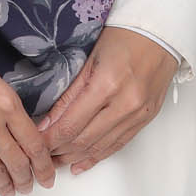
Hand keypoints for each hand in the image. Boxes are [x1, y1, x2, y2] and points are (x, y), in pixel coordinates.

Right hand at [0, 51, 56, 195]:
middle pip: (18, 164)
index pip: (34, 145)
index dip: (44, 166)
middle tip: (29, 185)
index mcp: (7, 104)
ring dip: (6, 185)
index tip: (47, 175)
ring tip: (10, 189)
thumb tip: (23, 137)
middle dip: (26, 180)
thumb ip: (10, 111)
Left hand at [36, 26, 178, 175]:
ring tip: (56, 161)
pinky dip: (98, 156)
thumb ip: (70, 93)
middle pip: (84, 139)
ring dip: (76, 157)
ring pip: (101, 147)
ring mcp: (138, 114)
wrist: (160, 32)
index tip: (35, 144)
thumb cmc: (124, 35)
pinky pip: (119, 144)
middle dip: (59, 151)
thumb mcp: (90, 59)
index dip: (50, 139)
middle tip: (41, 155)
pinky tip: (81, 163)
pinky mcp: (146, 119)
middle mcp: (125, 104)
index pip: (71, 124)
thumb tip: (48, 121)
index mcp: (107, 84)